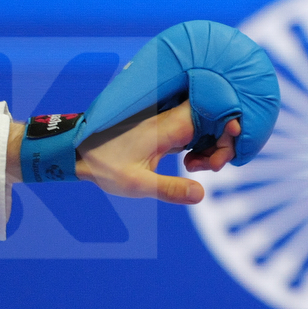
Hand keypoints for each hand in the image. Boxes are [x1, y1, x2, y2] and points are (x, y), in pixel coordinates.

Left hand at [73, 102, 240, 204]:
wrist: (78, 151)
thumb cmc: (105, 165)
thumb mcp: (137, 185)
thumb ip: (169, 189)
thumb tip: (200, 195)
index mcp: (169, 126)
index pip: (214, 113)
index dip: (229, 127)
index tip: (222, 156)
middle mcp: (172, 120)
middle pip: (216, 119)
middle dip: (223, 143)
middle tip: (210, 169)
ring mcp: (169, 124)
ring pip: (208, 125)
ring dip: (213, 146)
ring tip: (196, 168)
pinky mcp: (166, 130)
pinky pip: (196, 131)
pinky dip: (201, 146)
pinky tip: (191, 164)